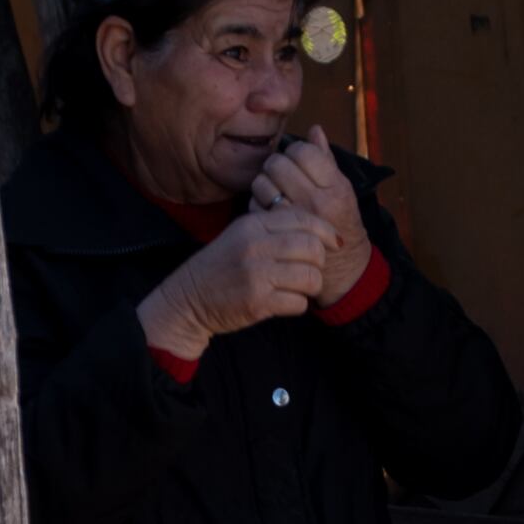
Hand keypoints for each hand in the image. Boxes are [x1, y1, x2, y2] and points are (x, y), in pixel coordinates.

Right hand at [136, 206, 337, 362]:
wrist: (189, 298)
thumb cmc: (221, 267)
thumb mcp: (241, 235)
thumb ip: (273, 227)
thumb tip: (316, 228)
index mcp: (252, 224)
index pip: (303, 218)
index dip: (326, 231)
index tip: (335, 242)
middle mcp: (255, 246)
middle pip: (312, 247)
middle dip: (320, 261)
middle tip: (312, 269)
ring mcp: (256, 275)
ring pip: (311, 276)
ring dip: (312, 285)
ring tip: (301, 288)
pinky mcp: (258, 302)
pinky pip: (299, 302)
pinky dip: (298, 305)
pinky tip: (287, 302)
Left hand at [245, 138, 373, 308]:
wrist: (344, 270)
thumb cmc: (342, 224)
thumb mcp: (343, 191)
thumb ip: (327, 160)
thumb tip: (314, 129)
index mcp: (335, 188)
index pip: (303, 151)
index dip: (296, 151)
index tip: (298, 161)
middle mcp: (315, 202)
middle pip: (278, 163)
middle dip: (276, 164)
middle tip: (281, 173)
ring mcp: (293, 219)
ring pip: (262, 182)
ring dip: (264, 182)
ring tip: (275, 190)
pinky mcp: (276, 234)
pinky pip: (256, 205)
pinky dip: (259, 203)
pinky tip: (270, 208)